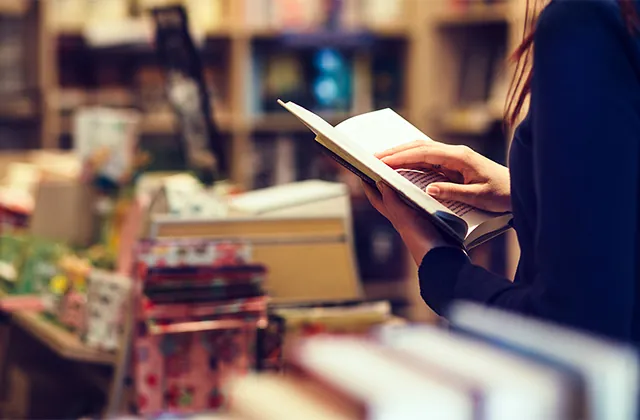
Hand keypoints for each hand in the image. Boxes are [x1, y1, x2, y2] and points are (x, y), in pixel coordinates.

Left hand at [362, 180, 450, 264]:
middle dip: (386, 184)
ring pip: (408, 201)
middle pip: (390, 198)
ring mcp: (418, 220)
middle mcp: (404, 218)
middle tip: (385, 168)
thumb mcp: (404, 218)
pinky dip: (424, 195)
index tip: (363, 172)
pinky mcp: (432, 222)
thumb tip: (379, 184)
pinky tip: (430, 189)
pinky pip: (424, 204)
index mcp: (395, 217)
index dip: (368, 187)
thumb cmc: (422, 240)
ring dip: (406, 188)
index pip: (376, 199)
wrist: (443, 258)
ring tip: (407, 173)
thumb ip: (392, 201)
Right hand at [376, 140, 511, 212]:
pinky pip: (427, 158)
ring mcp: (453, 157)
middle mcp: (454, 153)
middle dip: (396, 151)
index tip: (383, 162)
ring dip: (401, 154)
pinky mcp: (453, 164)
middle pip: (419, 147)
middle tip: (373, 158)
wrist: (518, 190)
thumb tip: (428, 188)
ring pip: (422, 150)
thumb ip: (453, 192)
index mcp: (459, 157)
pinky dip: (411, 160)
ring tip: (381, 160)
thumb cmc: (502, 194)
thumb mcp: (479, 197)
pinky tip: (400, 164)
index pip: (424, 153)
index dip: (402, 157)